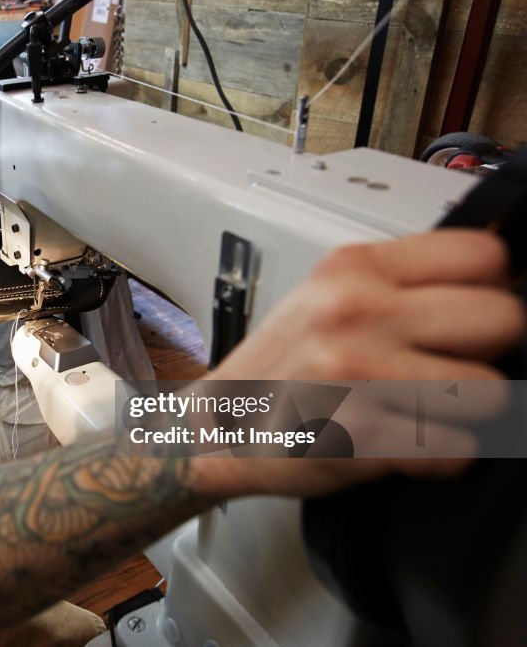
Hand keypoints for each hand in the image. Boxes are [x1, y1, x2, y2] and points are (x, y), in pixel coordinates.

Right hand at [201, 230, 524, 496]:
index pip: (482, 255)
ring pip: (490, 393)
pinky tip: (398, 443)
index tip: (469, 316)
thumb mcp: (324, 299)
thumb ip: (398, 285)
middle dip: (486, 352)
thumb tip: (495, 287)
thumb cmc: (278, 370)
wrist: (216, 431)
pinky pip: (457, 452)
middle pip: (503, 319)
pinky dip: (438, 458)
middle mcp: (354, 312)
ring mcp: (358, 375)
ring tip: (416, 410)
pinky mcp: (362, 438)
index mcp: (351, 270)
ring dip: (464, 413)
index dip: (489, 290)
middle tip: (446, 368)